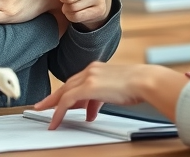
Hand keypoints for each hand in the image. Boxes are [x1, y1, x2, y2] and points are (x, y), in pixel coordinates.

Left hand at [34, 62, 183, 128]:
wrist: (145, 81)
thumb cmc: (137, 86)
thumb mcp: (115, 91)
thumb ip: (100, 98)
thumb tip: (91, 111)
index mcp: (98, 69)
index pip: (77, 81)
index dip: (67, 92)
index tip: (60, 101)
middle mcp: (91, 70)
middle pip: (67, 85)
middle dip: (54, 97)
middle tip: (44, 106)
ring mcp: (88, 77)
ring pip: (63, 92)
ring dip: (53, 104)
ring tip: (46, 114)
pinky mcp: (88, 86)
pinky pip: (66, 101)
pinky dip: (58, 112)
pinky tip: (56, 121)